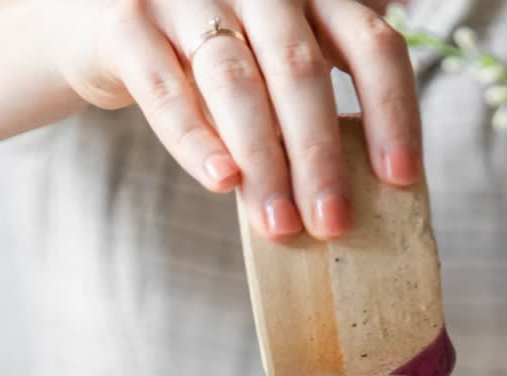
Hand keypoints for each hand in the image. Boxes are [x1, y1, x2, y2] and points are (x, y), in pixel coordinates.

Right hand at [48, 0, 421, 239]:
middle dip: (319, 155)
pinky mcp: (129, 23)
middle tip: (333, 224)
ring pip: (236, 82)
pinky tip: (222, 181)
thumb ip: (324, 91)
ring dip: (262, 161)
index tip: (400, 177)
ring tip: (280, 225)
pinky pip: (166, 89)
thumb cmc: (211, 51)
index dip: (390, 110)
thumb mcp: (276, 54)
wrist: (106, 15)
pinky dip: (194, 140)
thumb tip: (389, 177)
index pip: (370, 44)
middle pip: (300, 70)